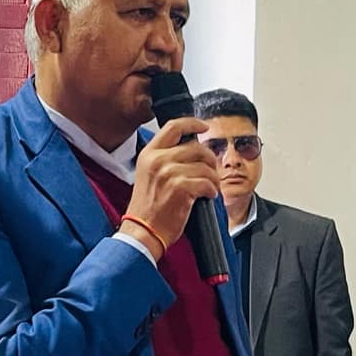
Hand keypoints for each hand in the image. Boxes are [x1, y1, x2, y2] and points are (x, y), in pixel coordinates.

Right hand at [121, 117, 216, 253]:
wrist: (142, 232)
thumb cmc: (147, 208)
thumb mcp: (148, 174)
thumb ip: (165, 159)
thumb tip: (192, 151)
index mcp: (149, 153)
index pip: (174, 126)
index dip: (192, 123)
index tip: (204, 127)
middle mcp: (158, 159)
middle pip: (196, 147)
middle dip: (209, 160)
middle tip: (211, 172)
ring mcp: (169, 173)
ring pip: (205, 166)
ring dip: (213, 178)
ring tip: (209, 188)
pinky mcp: (181, 188)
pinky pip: (207, 183)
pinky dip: (212, 191)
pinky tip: (207, 196)